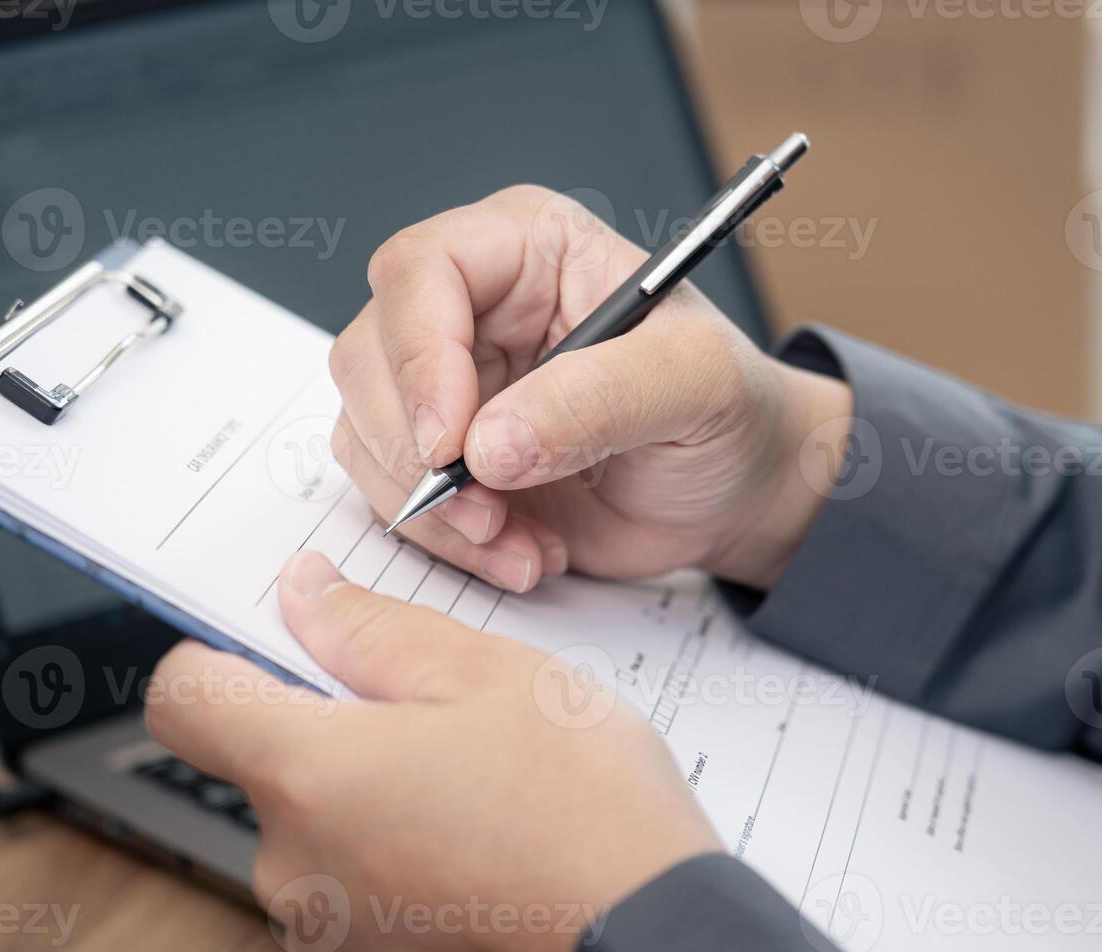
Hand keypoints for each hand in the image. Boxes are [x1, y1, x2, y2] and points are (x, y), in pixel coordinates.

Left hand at [146, 550, 720, 951]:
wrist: (652, 939)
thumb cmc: (585, 807)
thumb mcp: (489, 674)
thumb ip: (374, 629)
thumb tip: (305, 594)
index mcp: (309, 774)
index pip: (185, 697)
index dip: (223, 653)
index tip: (285, 642)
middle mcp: (294, 866)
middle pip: (264, 762)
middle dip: (329, 723)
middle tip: (431, 707)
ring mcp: (327, 932)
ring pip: (313, 824)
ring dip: (367, 791)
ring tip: (471, 780)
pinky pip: (350, 886)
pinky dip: (391, 853)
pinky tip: (475, 839)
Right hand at [329, 185, 851, 592]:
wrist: (735, 491)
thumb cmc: (728, 410)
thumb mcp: (694, 383)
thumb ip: (599, 398)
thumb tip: (491, 442)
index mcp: (528, 247)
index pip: (422, 271)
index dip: (419, 357)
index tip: (452, 442)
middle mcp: (473, 307)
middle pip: (369, 356)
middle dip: (415, 451)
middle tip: (486, 513)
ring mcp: (450, 384)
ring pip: (365, 433)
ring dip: (434, 511)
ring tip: (522, 543)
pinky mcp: (446, 457)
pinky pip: (394, 495)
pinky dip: (448, 542)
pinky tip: (525, 553)